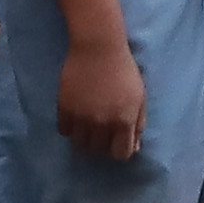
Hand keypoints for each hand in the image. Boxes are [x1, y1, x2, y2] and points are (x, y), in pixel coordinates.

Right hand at [56, 34, 146, 161]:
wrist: (98, 48)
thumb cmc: (124, 71)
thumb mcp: (139, 98)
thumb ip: (138, 124)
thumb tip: (134, 147)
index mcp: (123, 121)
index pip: (121, 154)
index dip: (120, 150)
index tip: (117, 141)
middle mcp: (102, 123)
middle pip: (98, 151)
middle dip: (102, 145)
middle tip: (102, 132)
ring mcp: (81, 117)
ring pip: (79, 145)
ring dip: (85, 139)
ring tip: (88, 127)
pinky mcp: (64, 108)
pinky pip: (64, 131)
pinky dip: (70, 128)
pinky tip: (76, 117)